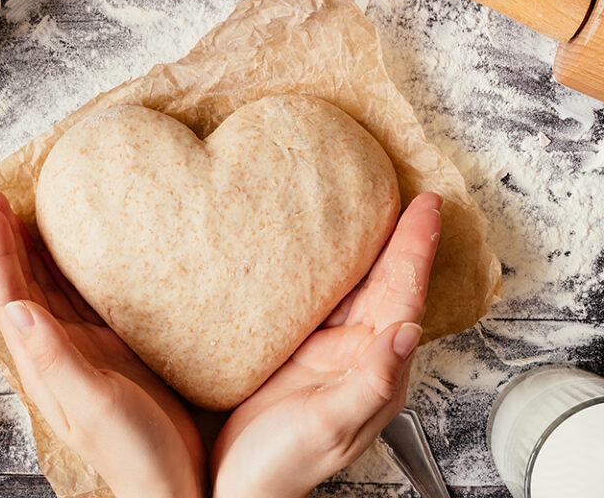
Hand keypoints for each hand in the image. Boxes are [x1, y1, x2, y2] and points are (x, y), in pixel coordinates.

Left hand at [0, 191, 204, 497]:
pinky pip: (87, 300)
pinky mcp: (114, 349)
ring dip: (40, 251)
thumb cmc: (133, 451)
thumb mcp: (92, 404)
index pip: (11, 294)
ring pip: (54, 288)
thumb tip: (16, 308)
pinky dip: (76, 272)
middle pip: (25, 285)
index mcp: (44, 363)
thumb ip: (55, 358)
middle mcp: (57, 351)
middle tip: (4, 197)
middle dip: (11, 241)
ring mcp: (86, 349)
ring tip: (35, 213)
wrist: (172, 478)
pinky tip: (82, 254)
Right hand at [210, 192, 441, 497]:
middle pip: (388, 285)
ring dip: (375, 250)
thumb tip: (406, 335)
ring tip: (381, 210)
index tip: (428, 212)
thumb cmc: (284, 465)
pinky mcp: (300, 346)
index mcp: (377, 371)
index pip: (405, 300)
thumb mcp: (330, 427)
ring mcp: (330, 349)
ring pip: (360, 288)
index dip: (416, 253)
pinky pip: (324, 299)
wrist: (241, 482)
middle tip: (418, 200)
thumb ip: (371, 384)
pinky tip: (328, 250)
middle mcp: (360, 355)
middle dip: (405, 241)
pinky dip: (333, 270)